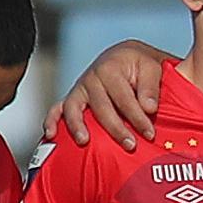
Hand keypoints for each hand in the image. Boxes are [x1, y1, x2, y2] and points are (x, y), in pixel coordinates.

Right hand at [50, 37, 171, 147]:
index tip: (150, 134)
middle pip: (101, 107)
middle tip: (130, 145)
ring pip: (74, 108)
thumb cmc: (138, 64)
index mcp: (110, 68)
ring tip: (85, 141)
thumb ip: (151, 87)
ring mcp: (79, 88)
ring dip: (78, 126)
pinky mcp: (72, 97)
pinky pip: (56, 109)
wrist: (124, 57)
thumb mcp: (151, 68)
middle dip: (116, 129)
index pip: (124, 98)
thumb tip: (149, 108)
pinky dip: (51, 121)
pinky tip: (52, 135)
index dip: (138, 118)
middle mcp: (91, 77)